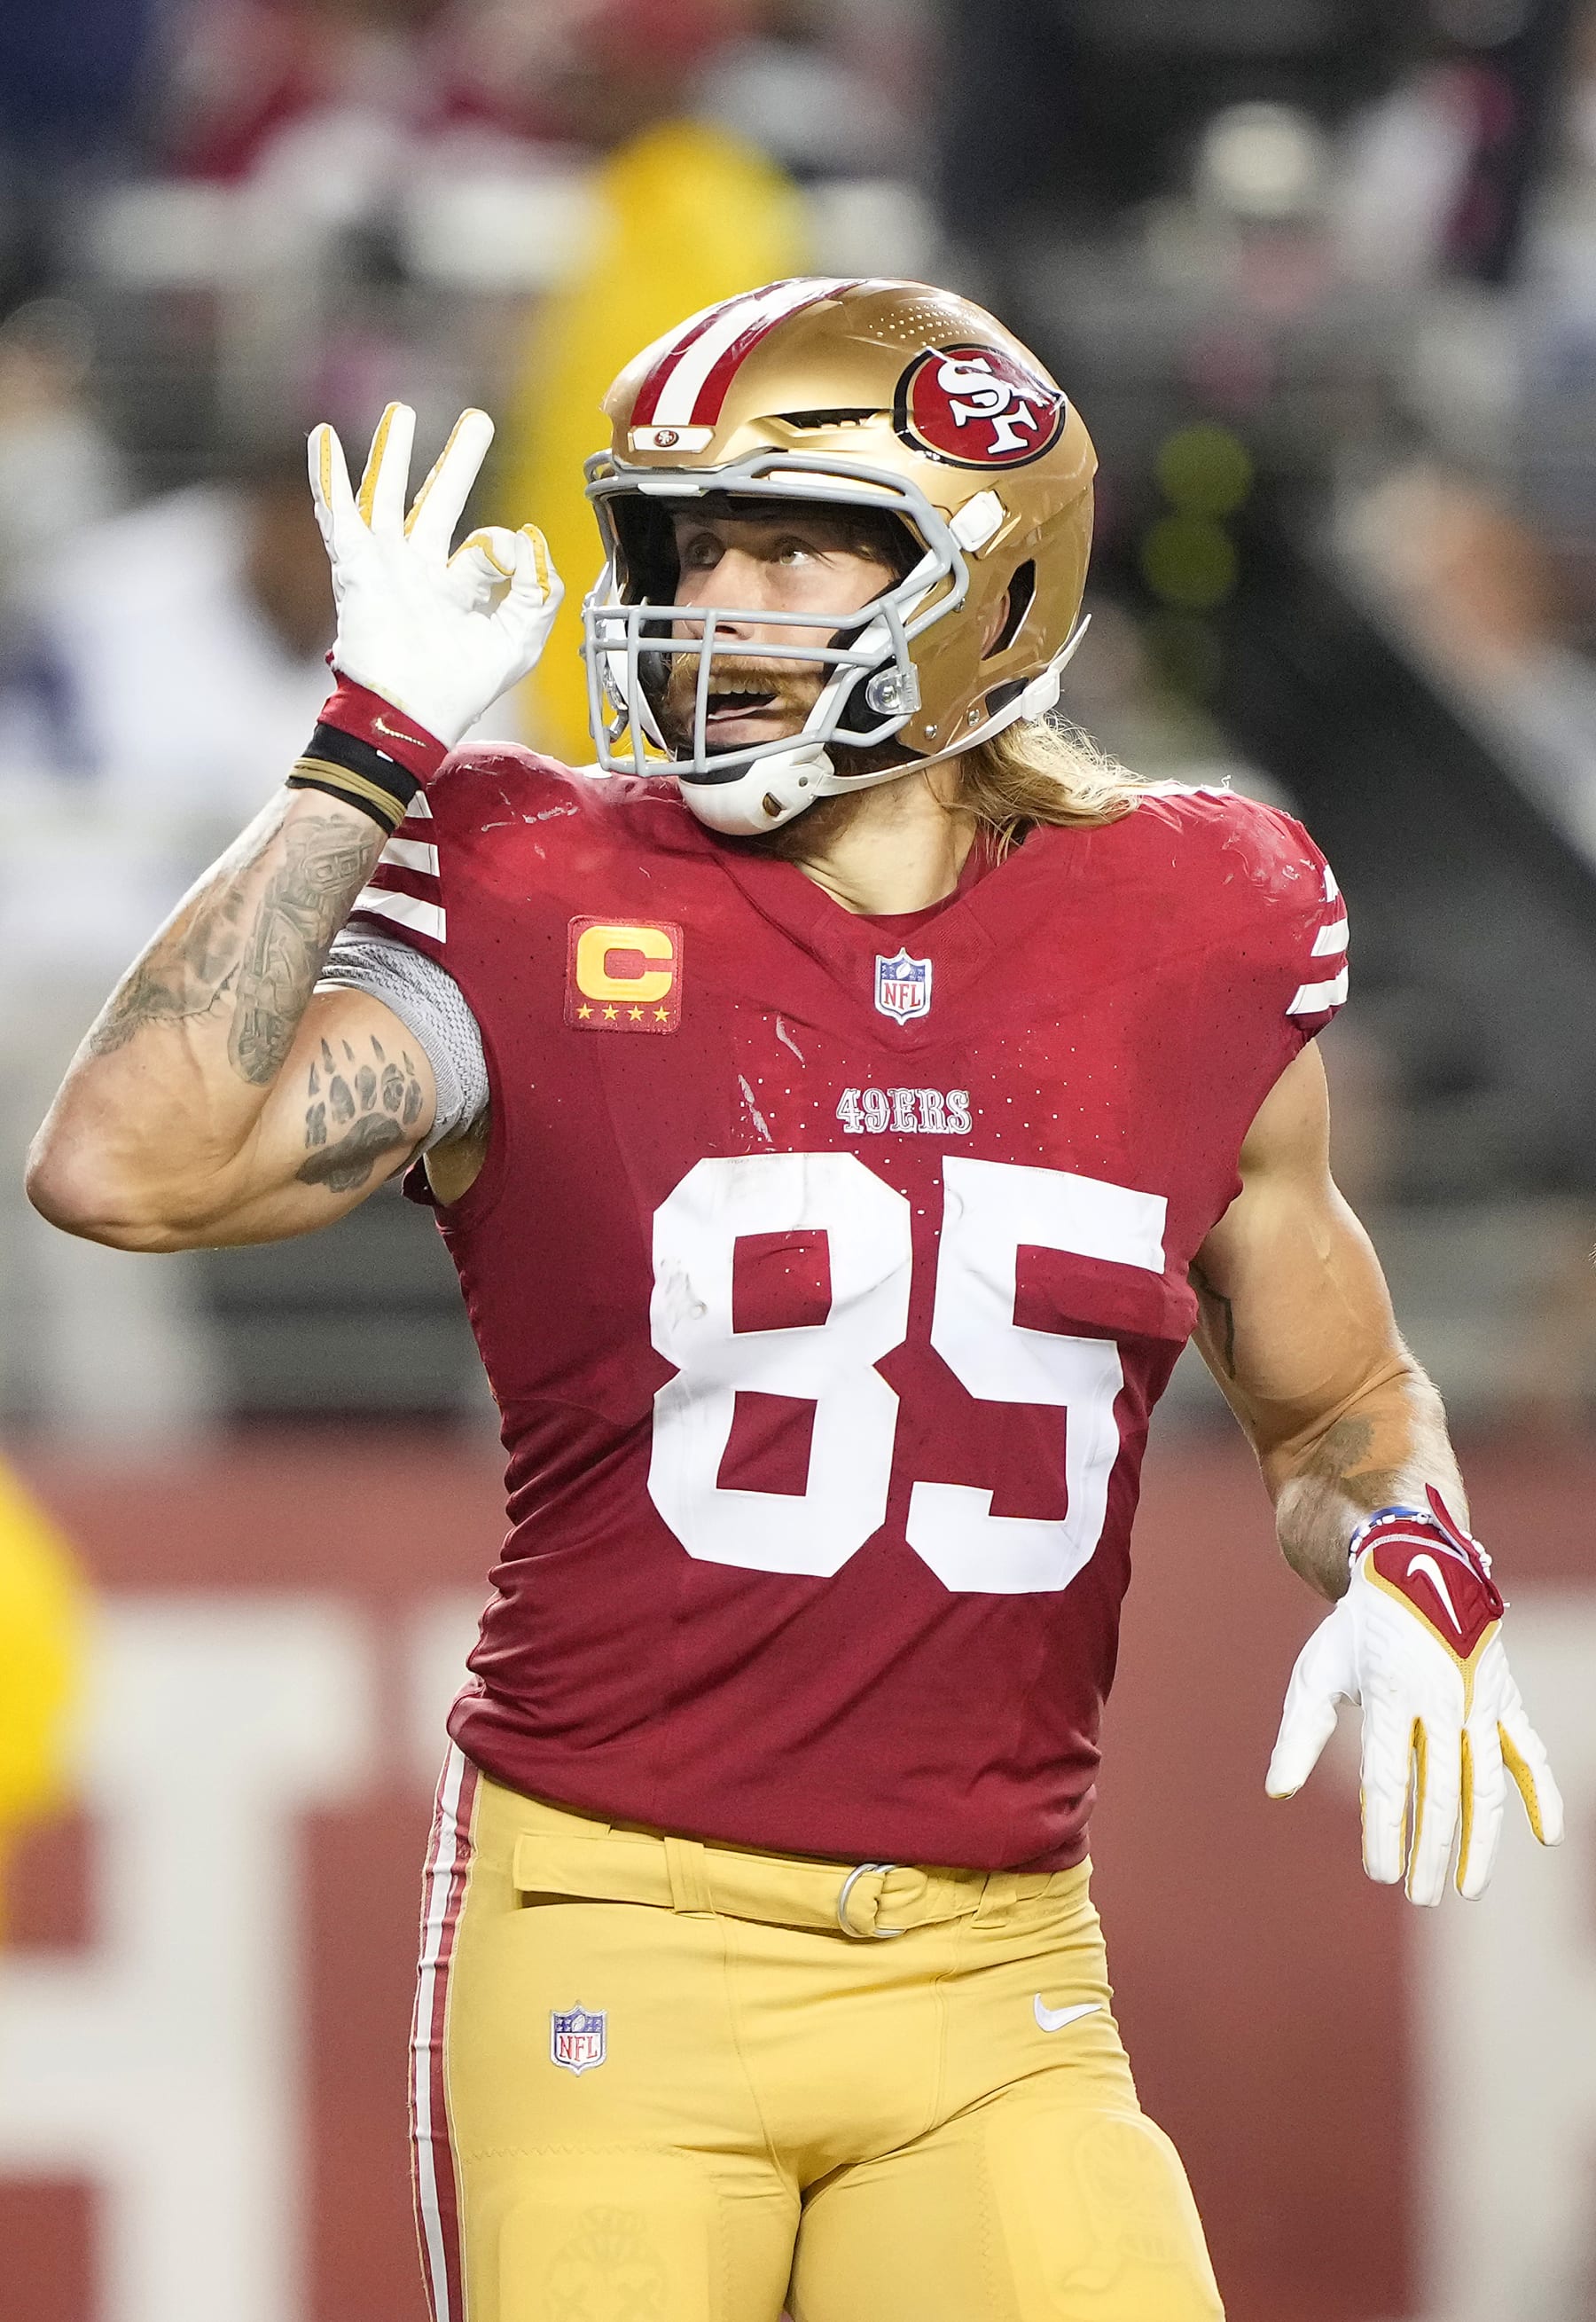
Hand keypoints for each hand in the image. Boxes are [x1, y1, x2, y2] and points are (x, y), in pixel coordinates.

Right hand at [308, 403, 562, 747]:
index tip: (516, 554)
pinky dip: (328, 475)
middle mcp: (419, 572)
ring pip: (387, 497)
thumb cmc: (458, 689)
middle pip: (439, 501)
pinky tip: (322, 439)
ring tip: (401, 413)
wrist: (410, 712)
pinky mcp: (355, 567)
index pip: (487, 545)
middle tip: (479, 420)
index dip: (507, 548)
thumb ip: (537, 590)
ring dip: (392, 454)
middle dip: (458, 461)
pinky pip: (337, 512)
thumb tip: (530, 536)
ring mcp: (383, 567)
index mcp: (456, 589)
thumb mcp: (518, 641)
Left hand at [1266, 1487, 1561, 1902]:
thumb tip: (1277, 1793)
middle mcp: (1440, 1699)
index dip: (1386, 1829)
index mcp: (1390, 1694)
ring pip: (1486, 1782)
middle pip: (1438, 1790)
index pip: (1388, 1777)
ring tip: (1468, 1889)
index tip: (1381, 1874)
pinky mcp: (1504, 1697)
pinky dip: (1543, 1793)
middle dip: (1429, 1850)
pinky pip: (1529, 1751)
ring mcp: (1478, 1699)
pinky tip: (1546, 1837)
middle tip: (1417, 1897)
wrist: (1413, 1567)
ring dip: (1480, 1840)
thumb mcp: (1318, 1672)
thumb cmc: (1357, 1631)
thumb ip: (1300, 1735)